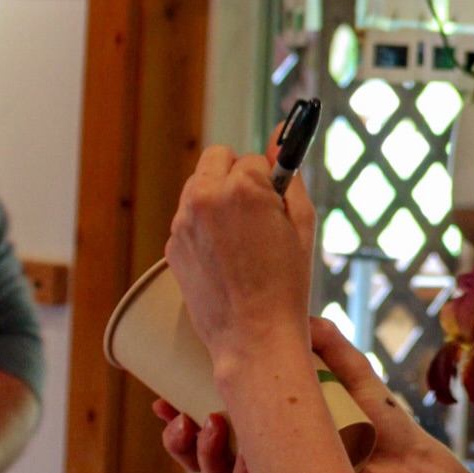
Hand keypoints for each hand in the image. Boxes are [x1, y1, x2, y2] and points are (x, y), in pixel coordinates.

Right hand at [155, 317, 461, 472]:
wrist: (414, 466)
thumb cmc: (384, 422)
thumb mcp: (350, 371)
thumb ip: (326, 342)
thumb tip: (299, 311)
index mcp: (270, 429)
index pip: (212, 426)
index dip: (178, 420)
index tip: (160, 400)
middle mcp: (267, 459)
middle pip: (203, 458)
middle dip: (179, 442)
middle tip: (179, 417)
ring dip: (204, 457)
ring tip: (211, 426)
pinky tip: (240, 463)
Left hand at [165, 145, 313, 377]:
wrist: (254, 336)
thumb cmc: (286, 283)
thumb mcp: (302, 223)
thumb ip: (289, 174)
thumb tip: (280, 135)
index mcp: (242, 187)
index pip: (255, 159)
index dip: (271, 183)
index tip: (277, 205)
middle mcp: (205, 197)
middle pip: (218, 157)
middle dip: (237, 174)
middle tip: (256, 210)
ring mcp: (182, 222)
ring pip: (199, 186)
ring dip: (218, 198)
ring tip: (241, 238)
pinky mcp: (171, 246)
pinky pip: (189, 218)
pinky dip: (204, 227)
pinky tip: (225, 258)